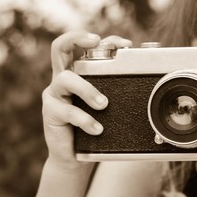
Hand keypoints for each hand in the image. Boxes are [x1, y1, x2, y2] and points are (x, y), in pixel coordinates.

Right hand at [42, 31, 131, 168]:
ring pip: (66, 79)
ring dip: (88, 89)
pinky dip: (86, 120)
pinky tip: (98, 129)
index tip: (124, 44)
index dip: (98, 40)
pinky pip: (68, 111)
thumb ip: (115, 93)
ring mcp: (55, 95)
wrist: (75, 157)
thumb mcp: (105, 108)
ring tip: (103, 104)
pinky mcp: (51, 113)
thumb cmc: (94, 128)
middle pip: (59, 48)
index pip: (81, 47)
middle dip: (77, 38)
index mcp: (77, 75)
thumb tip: (145, 84)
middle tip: (97, 42)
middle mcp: (63, 80)